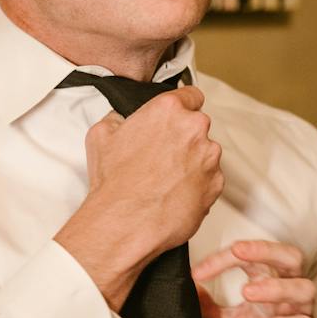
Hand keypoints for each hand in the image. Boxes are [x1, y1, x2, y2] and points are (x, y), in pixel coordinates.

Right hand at [56, 86, 221, 309]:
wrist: (126, 222)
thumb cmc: (115, 182)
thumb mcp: (101, 136)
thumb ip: (118, 118)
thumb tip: (121, 120)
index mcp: (168, 110)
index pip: (191, 95)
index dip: (182, 107)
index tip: (178, 117)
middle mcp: (194, 128)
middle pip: (197, 126)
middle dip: (183, 138)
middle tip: (162, 156)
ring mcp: (209, 157)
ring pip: (205, 153)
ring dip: (191, 162)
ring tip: (166, 180)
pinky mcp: (215, 184)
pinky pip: (210, 179)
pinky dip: (197, 185)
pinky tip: (174, 194)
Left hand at [192, 239, 316, 317]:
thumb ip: (209, 309)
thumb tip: (188, 286)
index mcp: (269, 288)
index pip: (254, 257)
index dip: (226, 257)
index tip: (198, 272)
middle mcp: (288, 298)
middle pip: (292, 257)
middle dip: (265, 249)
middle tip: (238, 252)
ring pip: (304, 288)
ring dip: (275, 287)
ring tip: (246, 292)